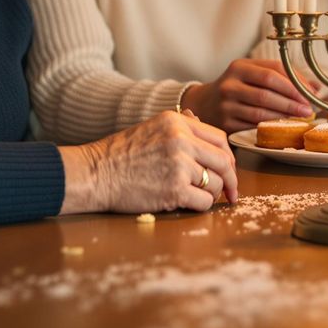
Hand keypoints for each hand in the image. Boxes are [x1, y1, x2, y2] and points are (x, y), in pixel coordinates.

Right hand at [59, 111, 238, 214]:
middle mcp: (181, 140)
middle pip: (224, 161)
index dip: (228, 158)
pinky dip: (201, 206)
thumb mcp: (152, 128)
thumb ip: (179, 127)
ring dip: (211, 194)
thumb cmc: (120, 154)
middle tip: (231, 194)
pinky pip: (204, 201)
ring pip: (216, 183)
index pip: (220, 138)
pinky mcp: (174, 189)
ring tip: (194, 195)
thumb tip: (201, 121)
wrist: (95, 173)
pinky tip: (186, 203)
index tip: (229, 171)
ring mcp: (179, 164)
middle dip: (231, 180)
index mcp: (177, 122)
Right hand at [181, 58, 316, 131]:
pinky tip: (282, 127)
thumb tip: (315, 87)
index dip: (294, 82)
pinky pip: (253, 126)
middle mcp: (230, 84)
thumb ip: (280, 75)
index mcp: (240, 66)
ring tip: (300, 118)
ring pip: (261, 111)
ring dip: (284, 116)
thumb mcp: (252, 73)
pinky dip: (270, 127)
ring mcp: (226, 105)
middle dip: (292, 102)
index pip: (272, 71)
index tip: (311, 93)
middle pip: (268, 92)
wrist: (204, 104)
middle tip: (308, 110)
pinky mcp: (225, 123)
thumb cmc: (237, 87)